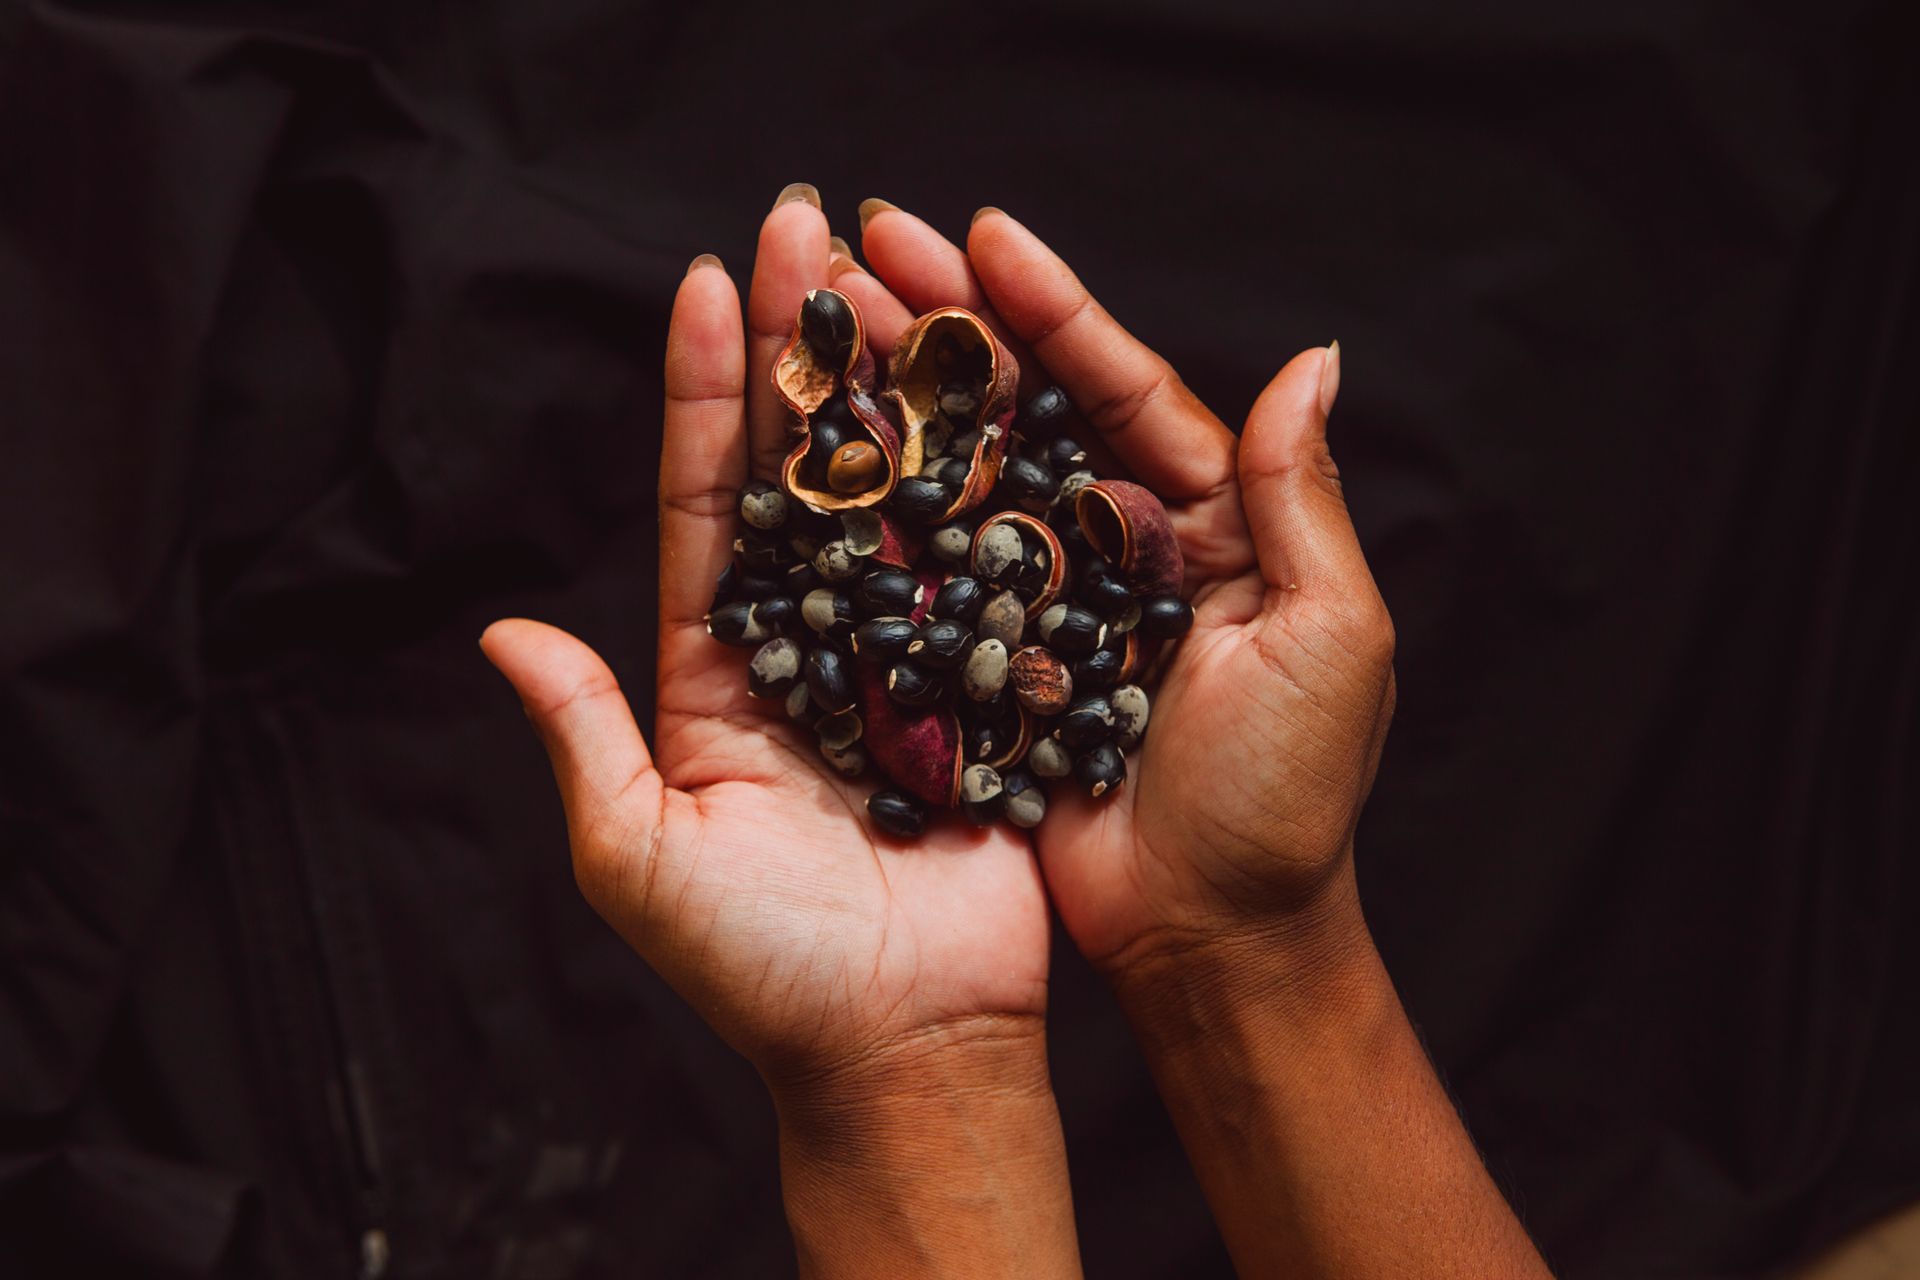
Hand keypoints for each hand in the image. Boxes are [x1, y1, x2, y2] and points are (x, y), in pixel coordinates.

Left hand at [480, 190, 1053, 1095]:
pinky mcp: (993, 684)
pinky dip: (994, 474)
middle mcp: (814, 645)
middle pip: (806, 473)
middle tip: (807, 224)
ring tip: (905, 269)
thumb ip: (584, 736)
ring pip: (902, 495)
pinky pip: (993, 563)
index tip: (707, 284)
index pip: (706, 507)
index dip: (708, 397)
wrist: (908, 1048)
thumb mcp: (640, 856)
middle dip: (804, 350)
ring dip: (901, 383)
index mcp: (720, 671)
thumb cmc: (762, 973)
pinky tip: (1001, 383)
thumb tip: (500, 633)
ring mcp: (910, 658)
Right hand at [839, 204, 1395, 978]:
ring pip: (973, 474)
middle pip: (1032, 410)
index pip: (1127, 390)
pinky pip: (936, 570)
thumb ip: (1298, 502)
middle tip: (868, 242)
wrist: (1213, 940)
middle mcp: (1127, 545)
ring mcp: (1054, 602)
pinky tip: (825, 452)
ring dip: (906, 396)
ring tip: (831, 320)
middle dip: (955, 325)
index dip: (1054, 310)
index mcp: (1213, 524)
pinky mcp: (999, 663)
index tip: (982, 235)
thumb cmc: (1284, 802)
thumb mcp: (1328, 641)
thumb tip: (1312, 362)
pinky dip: (886, 509)